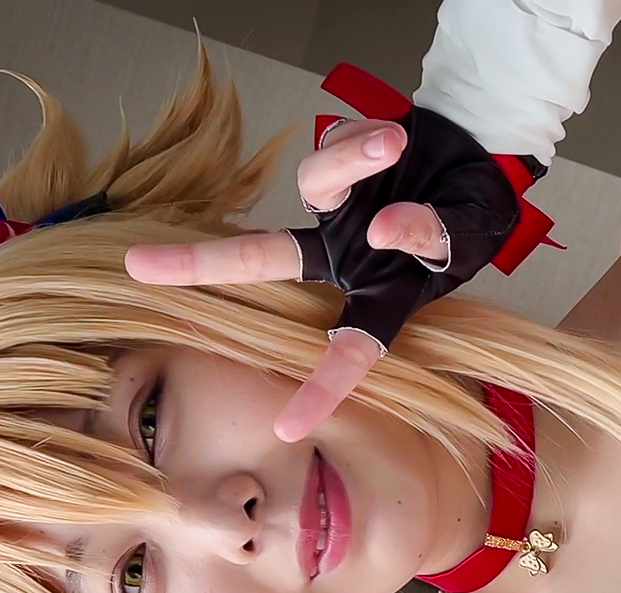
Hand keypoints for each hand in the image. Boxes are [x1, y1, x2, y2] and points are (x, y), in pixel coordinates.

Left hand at [124, 119, 452, 442]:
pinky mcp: (340, 155)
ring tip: (394, 144)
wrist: (482, 151)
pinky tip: (397, 136)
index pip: (351, 350)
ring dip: (350, 159)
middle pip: (264, 260)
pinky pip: (338, 144)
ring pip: (314, 182)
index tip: (287, 427)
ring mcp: (337, 205)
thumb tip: (383, 226)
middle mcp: (345, 256)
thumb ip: (433, 236)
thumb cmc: (476, 210)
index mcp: (382, 296)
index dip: (322, 389)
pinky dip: (365, 138)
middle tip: (138, 268)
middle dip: (201, 263)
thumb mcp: (469, 237)